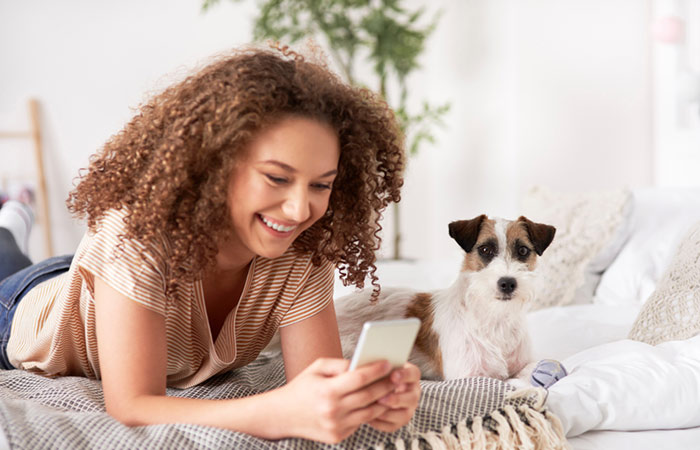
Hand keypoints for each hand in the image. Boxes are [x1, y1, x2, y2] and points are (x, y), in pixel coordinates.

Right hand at [277, 357, 396, 442]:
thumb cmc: (302, 386)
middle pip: (368, 396)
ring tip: (392, 390)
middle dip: (385, 384)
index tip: (388, 363)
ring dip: (383, 401)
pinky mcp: (338, 436)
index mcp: (327, 390)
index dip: (376, 370)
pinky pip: (360, 422)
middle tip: (397, 375)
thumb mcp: (317, 368)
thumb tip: (363, 364)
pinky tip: (376, 402)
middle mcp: (332, 410)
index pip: (359, 378)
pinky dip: (369, 412)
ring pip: (369, 412)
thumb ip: (340, 364)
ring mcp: (336, 426)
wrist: (283, 415)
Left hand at [369, 363, 420, 432]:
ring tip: (372, 409)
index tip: (393, 375)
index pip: (413, 374)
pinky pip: (391, 425)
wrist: (374, 390)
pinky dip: (380, 422)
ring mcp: (408, 409)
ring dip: (387, 412)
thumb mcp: (379, 367)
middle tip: (380, 397)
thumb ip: (376, 366)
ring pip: (403, 415)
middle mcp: (413, 394)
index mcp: (411, 376)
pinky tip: (368, 416)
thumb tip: (363, 363)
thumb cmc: (376, 375)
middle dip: (396, 398)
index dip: (405, 375)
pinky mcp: (398, 423)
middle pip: (411, 398)